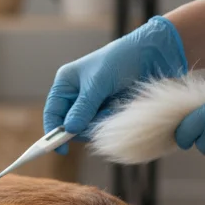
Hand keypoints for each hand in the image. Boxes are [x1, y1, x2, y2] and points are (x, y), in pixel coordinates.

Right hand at [44, 16, 188, 148]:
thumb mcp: (98, 83)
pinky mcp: (109, 110)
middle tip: (100, 119)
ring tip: (115, 107)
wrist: (151, 55)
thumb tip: (69, 130)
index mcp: (66, 83)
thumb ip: (83, 108)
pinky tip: (121, 108)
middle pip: (71, 124)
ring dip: (101, 122)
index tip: (61, 149)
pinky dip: (112, 121)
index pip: (53, 112)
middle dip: (84, 126)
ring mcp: (93, 104)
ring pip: (89, 127)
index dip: (53, 132)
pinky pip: (104, 125)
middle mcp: (76, 95)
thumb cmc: (120, 60)